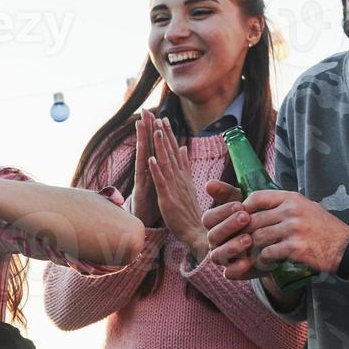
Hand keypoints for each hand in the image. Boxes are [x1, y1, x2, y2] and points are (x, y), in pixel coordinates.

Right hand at [129, 111, 161, 225]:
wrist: (145, 225)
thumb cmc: (154, 206)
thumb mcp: (160, 184)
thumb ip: (163, 169)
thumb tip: (172, 153)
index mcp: (152, 169)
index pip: (154, 146)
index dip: (155, 130)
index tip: (156, 113)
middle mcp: (145, 172)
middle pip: (146, 147)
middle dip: (146, 129)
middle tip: (145, 111)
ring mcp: (143, 181)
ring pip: (142, 158)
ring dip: (142, 142)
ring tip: (141, 124)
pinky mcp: (143, 193)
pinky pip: (146, 178)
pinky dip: (148, 168)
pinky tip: (148, 157)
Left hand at [146, 116, 206, 259]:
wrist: (197, 232)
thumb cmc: (190, 211)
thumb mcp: (187, 185)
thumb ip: (184, 166)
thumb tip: (183, 148)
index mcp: (183, 175)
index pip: (175, 151)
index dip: (169, 135)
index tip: (163, 118)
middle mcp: (180, 178)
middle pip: (171, 152)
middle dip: (164, 134)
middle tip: (159, 116)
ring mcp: (174, 188)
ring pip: (166, 163)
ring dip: (161, 147)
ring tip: (156, 130)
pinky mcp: (168, 199)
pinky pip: (161, 182)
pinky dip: (156, 170)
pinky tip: (151, 159)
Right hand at [203, 181, 264, 279]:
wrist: (276, 237)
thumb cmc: (256, 215)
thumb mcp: (244, 201)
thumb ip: (227, 193)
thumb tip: (208, 185)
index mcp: (215, 225)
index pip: (208, 218)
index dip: (222, 212)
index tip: (240, 206)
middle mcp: (215, 242)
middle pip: (213, 236)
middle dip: (229, 226)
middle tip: (246, 218)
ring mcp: (224, 258)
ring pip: (217, 256)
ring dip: (231, 247)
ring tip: (248, 239)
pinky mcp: (235, 271)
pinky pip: (229, 273)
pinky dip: (237, 268)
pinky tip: (248, 261)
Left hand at [239, 190, 348, 273]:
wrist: (346, 249)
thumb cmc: (325, 229)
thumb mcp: (307, 208)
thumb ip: (285, 206)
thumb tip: (256, 207)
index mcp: (292, 198)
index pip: (257, 197)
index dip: (244, 209)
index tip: (243, 221)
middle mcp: (291, 210)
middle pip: (253, 220)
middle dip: (245, 233)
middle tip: (243, 243)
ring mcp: (293, 228)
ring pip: (257, 237)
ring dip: (252, 248)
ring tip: (254, 254)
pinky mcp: (295, 247)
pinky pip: (267, 253)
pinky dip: (262, 260)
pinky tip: (266, 262)